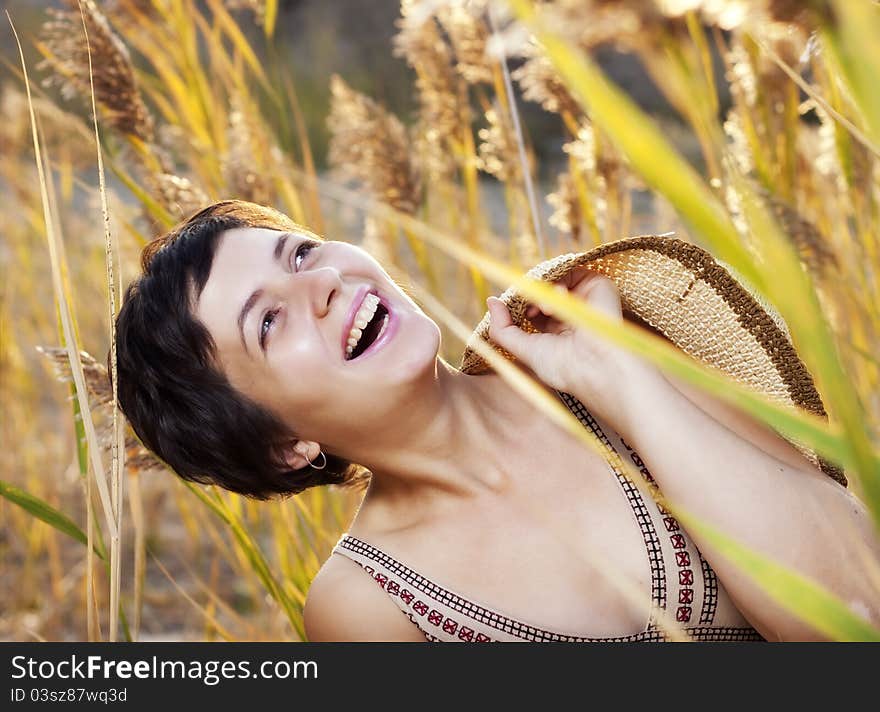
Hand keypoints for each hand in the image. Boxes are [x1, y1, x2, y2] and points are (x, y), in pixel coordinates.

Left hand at [485, 269, 665, 429]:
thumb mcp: (524, 350)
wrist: (598, 367)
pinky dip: (553, 283)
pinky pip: (566, 270)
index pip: (528, 307)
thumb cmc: (564, 366)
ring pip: (549, 279)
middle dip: (524, 298)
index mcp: (555, 329)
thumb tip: (490, 300)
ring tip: (539, 312)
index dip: (515, 307)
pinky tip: (552, 306)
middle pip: (537, 291)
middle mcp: (569, 312)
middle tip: (524, 313)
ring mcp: (582, 297)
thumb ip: (503, 328)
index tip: (506, 313)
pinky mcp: (596, 284)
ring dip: (537, 292)